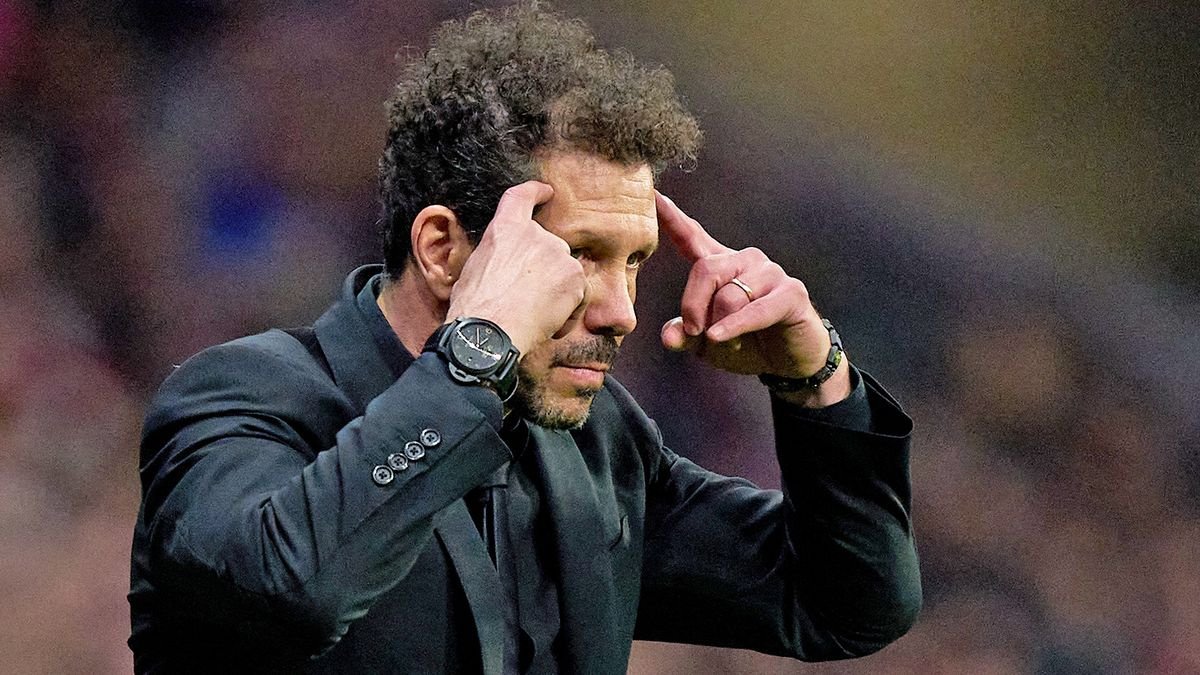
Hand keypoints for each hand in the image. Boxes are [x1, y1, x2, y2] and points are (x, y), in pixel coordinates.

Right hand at [446, 181, 586, 356]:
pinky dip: (570, 311)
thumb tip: (503, 264)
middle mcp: (534, 234)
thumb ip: (498, 255)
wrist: (490, 331)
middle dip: (545, 274)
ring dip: (557, 294)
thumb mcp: (475, 269)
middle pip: (550, 248)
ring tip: (535, 317)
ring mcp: (557, 252)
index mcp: (504, 229)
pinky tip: (550, 325)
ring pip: (566, 273)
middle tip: (528, 301)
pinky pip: (580, 293)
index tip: (546, 191)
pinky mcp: (574, 275)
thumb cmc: (475, 309)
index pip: (521, 197)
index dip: (535, 191)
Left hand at [657, 191, 849, 402]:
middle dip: (693, 306)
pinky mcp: (791, 292)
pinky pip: (755, 309)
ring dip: (720, 325)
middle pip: (706, 269)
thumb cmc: (748, 345)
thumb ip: (686, 336)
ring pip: (729, 294)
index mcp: (722, 266)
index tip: (654, 197)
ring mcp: (770, 273)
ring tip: (725, 343)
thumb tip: (669, 336)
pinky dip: (735, 327)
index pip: (693, 237)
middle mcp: (745, 261)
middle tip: (695, 333)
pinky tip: (720, 338)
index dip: (673, 218)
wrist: (790, 363)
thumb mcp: (708, 343)